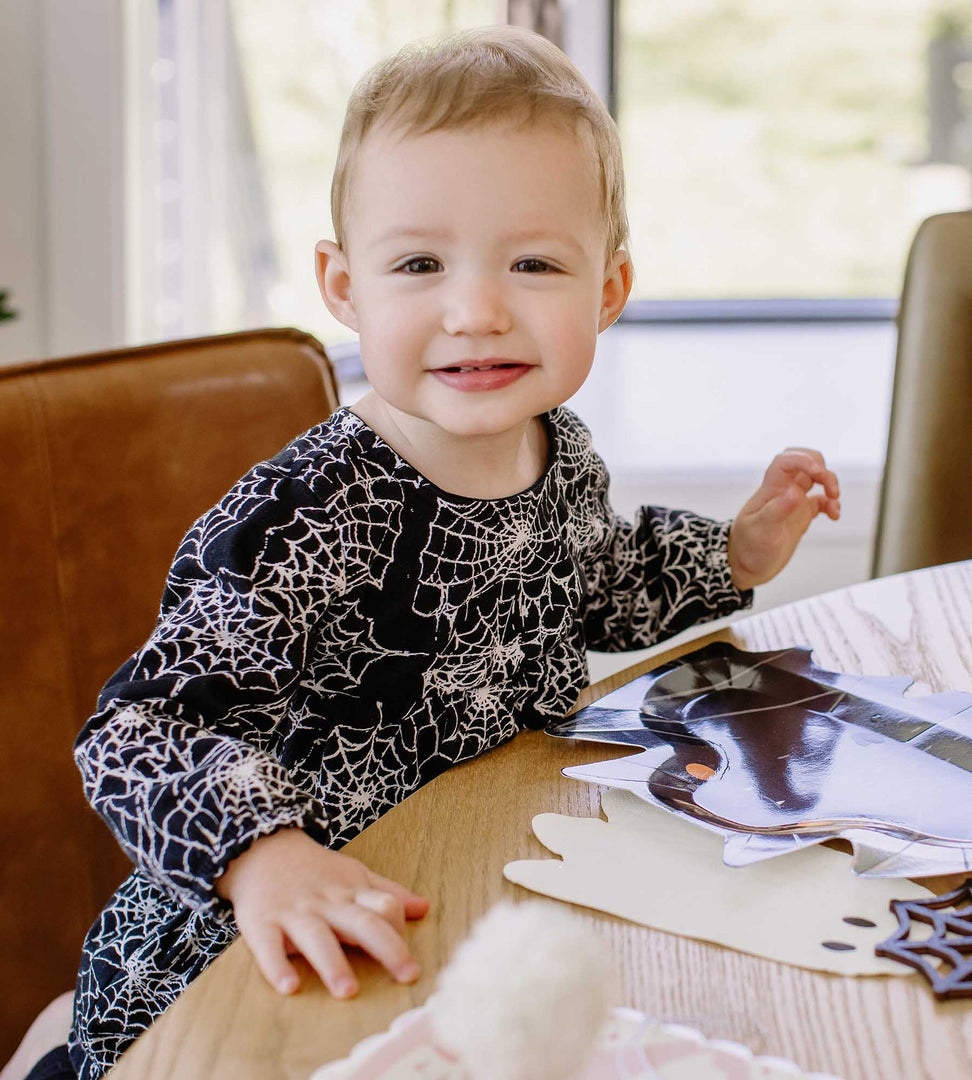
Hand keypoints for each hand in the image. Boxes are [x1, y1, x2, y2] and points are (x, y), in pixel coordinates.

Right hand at [215, 827, 428, 998]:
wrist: (262, 849)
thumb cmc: (315, 870)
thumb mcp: (354, 874)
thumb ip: (388, 893)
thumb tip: (424, 909)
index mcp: (350, 892)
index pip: (385, 907)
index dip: (399, 929)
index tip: (409, 960)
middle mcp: (326, 903)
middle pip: (361, 923)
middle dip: (387, 948)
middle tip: (408, 975)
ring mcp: (293, 912)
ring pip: (316, 937)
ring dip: (332, 963)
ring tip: (347, 991)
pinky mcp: (261, 923)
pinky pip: (268, 946)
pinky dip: (277, 966)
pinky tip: (288, 987)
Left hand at [728, 447, 839, 590]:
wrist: (745, 566)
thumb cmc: (748, 548)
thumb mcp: (761, 530)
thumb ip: (777, 510)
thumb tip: (795, 491)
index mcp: (770, 489)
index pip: (786, 461)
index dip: (804, 460)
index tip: (819, 473)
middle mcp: (782, 491)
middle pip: (804, 461)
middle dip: (821, 468)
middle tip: (830, 487)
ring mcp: (792, 501)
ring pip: (815, 478)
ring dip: (829, 483)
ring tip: (834, 500)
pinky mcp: (800, 515)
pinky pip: (820, 500)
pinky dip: (831, 504)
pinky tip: (833, 515)